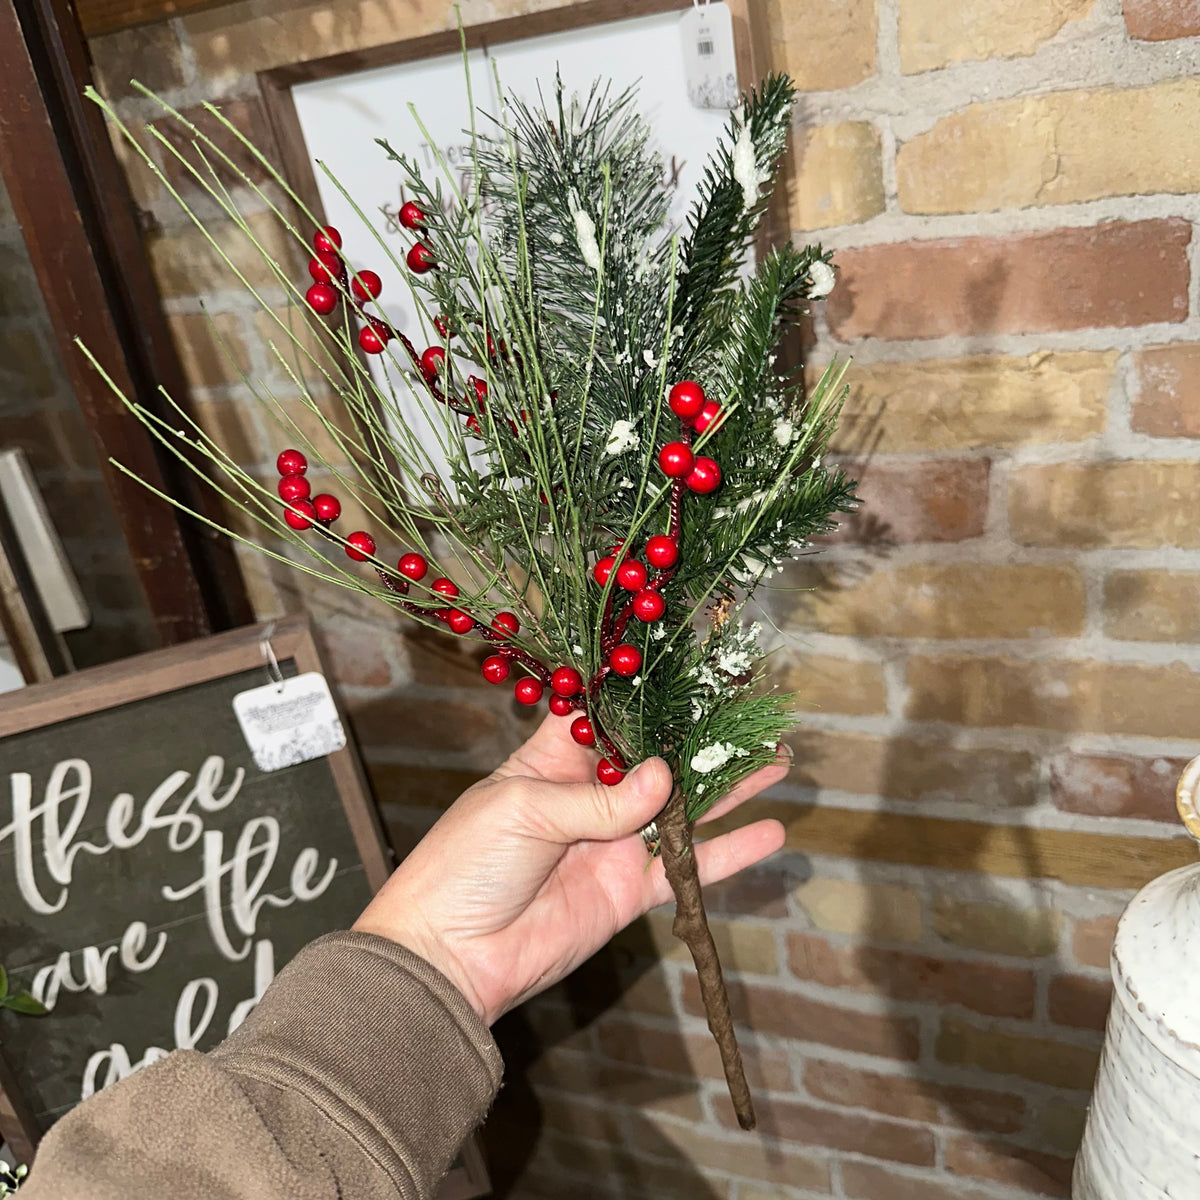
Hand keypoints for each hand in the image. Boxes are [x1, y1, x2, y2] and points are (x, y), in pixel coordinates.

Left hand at [353, 714, 788, 1023]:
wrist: (451, 956)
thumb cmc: (466, 865)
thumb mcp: (525, 812)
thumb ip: (599, 800)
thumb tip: (664, 777)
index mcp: (551, 763)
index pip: (608, 719)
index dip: (647, 698)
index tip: (695, 673)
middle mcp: (590, 797)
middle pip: (657, 761)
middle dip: (701, 739)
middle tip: (753, 714)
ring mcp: (613, 844)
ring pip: (682, 809)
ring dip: (728, 788)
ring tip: (777, 760)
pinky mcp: (629, 891)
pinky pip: (687, 868)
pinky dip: (729, 853)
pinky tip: (771, 832)